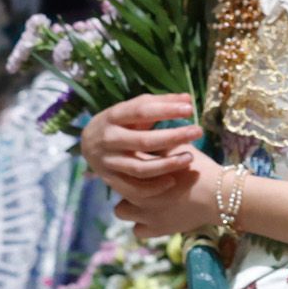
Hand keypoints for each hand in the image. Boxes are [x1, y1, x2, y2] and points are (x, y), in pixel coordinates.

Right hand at [80, 93, 200, 204]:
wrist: (89, 143)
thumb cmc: (121, 122)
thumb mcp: (134, 109)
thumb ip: (160, 103)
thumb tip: (188, 99)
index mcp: (113, 117)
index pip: (141, 111)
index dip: (166, 110)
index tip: (191, 110)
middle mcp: (108, 140)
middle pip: (143, 141)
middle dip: (173, 137)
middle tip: (198, 132)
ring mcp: (108, 162)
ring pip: (140, 168)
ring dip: (167, 165)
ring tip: (190, 157)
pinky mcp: (110, 181)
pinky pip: (133, 189)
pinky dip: (153, 188)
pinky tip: (173, 181)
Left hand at [112, 146, 220, 240]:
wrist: (218, 194)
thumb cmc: (201, 168)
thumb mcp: (180, 148)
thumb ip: (161, 143)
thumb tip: (149, 135)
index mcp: (142, 171)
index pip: (125, 166)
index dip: (130, 163)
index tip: (139, 163)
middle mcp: (136, 193)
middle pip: (119, 188)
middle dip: (128, 184)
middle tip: (144, 181)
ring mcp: (144, 214)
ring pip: (121, 211)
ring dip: (130, 206)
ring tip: (146, 201)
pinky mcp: (155, 230)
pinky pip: (138, 231)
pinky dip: (143, 224)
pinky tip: (153, 217)